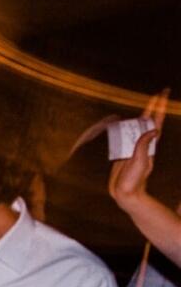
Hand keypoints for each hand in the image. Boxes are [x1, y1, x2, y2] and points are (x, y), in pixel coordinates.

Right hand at [108, 89, 167, 211]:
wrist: (125, 194)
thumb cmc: (134, 179)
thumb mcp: (141, 162)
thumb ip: (144, 145)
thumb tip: (154, 130)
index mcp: (148, 143)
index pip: (155, 120)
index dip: (159, 106)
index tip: (163, 93)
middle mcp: (143, 142)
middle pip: (149, 120)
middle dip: (155, 106)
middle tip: (160, 93)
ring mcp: (134, 147)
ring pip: (138, 126)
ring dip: (143, 114)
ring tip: (150, 103)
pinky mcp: (124, 152)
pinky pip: (126, 136)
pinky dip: (127, 127)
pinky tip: (127, 123)